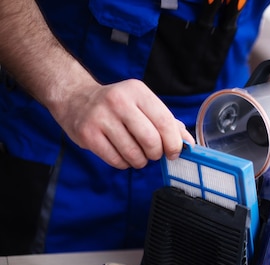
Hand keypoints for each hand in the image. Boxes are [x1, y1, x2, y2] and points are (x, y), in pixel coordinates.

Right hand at [51, 78, 193, 168]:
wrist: (75, 99)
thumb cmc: (118, 105)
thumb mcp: (143, 105)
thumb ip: (168, 122)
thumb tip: (189, 143)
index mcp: (138, 91)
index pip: (164, 121)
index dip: (174, 143)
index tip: (174, 152)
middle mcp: (118, 101)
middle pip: (150, 140)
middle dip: (156, 154)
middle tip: (153, 154)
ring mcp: (100, 117)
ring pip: (133, 153)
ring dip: (140, 161)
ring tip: (138, 155)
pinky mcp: (87, 134)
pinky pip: (116, 160)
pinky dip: (124, 164)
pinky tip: (123, 155)